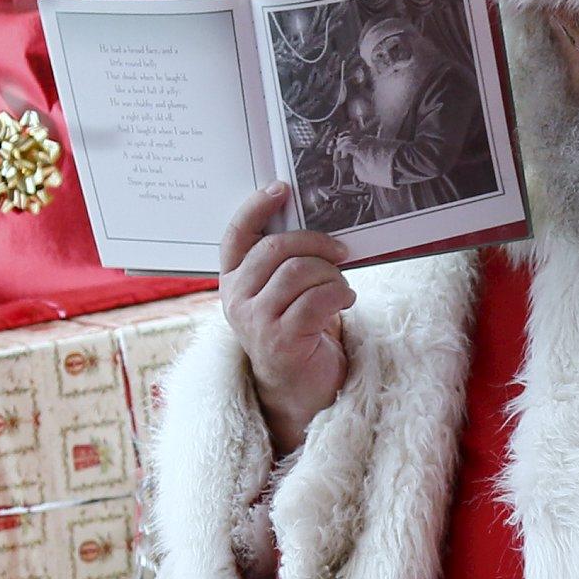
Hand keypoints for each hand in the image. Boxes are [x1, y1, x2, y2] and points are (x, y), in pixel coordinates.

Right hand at [219, 182, 352, 454]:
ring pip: (300, 272)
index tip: (281, 189)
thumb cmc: (296, 332)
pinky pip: (317, 300)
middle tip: (341, 251)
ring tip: (342, 288)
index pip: (236, 235)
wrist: (299, 389)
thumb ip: (284, 263)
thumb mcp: (281, 294)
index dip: (256, 207)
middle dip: (316, 244)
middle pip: (277, 248)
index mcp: (233, 281)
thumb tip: (314, 222)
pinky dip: (340, 295)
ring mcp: (256, 321)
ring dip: (332, 275)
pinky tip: (346, 303)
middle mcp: (236, 299)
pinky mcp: (281, 340)